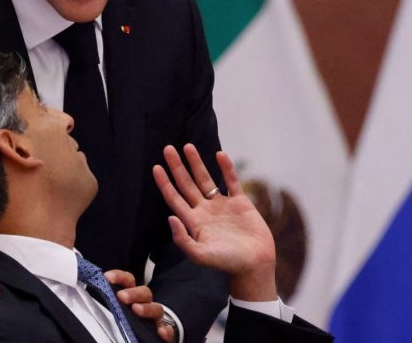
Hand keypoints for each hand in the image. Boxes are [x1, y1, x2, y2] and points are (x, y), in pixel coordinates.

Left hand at [104, 269, 174, 342]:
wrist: (151, 332)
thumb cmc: (129, 317)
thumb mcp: (117, 305)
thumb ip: (107, 297)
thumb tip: (94, 287)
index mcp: (133, 294)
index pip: (128, 280)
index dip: (119, 277)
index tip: (107, 277)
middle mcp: (146, 303)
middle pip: (144, 292)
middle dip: (133, 293)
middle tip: (122, 296)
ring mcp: (156, 317)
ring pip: (156, 309)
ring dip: (147, 308)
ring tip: (137, 309)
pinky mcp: (164, 331)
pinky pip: (169, 330)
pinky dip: (166, 330)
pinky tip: (162, 332)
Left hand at [153, 144, 277, 301]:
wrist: (254, 266)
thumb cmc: (227, 264)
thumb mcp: (200, 255)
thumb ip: (182, 240)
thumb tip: (170, 218)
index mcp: (193, 222)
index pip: (174, 198)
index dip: (165, 183)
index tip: (156, 167)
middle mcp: (205, 211)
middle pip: (187, 184)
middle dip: (177, 167)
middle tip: (167, 149)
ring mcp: (222, 206)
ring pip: (206, 179)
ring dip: (197, 163)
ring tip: (188, 146)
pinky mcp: (241, 203)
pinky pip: (231, 181)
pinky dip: (226, 168)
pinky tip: (219, 155)